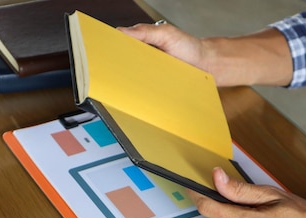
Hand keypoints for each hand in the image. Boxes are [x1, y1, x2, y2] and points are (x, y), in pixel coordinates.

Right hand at [119, 23, 293, 86]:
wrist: (209, 67)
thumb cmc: (190, 48)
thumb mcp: (166, 34)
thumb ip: (145, 31)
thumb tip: (122, 31)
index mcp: (140, 44)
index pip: (118, 47)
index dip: (106, 51)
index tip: (96, 54)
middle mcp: (142, 61)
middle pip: (120, 66)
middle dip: (111, 70)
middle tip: (103, 74)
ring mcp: (148, 76)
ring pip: (130, 82)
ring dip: (123, 85)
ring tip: (115, 87)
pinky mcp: (155, 90)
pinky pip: (143, 93)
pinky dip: (137, 95)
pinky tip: (133, 97)